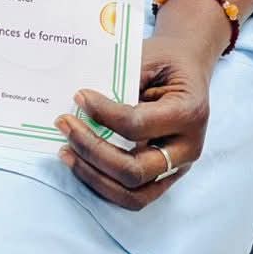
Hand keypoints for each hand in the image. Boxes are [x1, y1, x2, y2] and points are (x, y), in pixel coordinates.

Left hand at [54, 35, 212, 209]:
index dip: (103, 114)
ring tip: (65, 150)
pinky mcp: (164, 178)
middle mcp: (187, 149)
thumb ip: (120, 82)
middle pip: (135, 171)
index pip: (138, 125)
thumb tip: (80, 102)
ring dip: (93, 174)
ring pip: (133, 194)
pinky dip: (102, 183)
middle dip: (92, 150)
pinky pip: (131, 195)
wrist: (188, 69)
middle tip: (64, 124)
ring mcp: (177, 169)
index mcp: (188, 114)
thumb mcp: (147, 58)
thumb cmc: (165, 61)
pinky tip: (79, 162)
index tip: (79, 96)